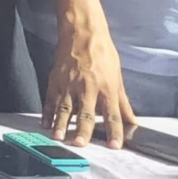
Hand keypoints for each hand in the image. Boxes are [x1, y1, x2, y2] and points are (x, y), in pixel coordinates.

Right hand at [43, 18, 136, 147]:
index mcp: (106, 87)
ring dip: (61, 123)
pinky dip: (47, 112)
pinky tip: (45, 123)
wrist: (82, 33)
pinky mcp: (56, 80)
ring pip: (65, 107)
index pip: (112, 114)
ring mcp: (69, 84)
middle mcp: (88, 87)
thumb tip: (132, 120)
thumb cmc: (102, 53)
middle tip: (79, 144)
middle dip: (82, 130)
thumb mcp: (117, 77)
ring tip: (58, 137)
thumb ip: (123, 102)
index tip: (115, 146)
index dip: (114, 131)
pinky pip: (50, 99)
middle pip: (85, 112)